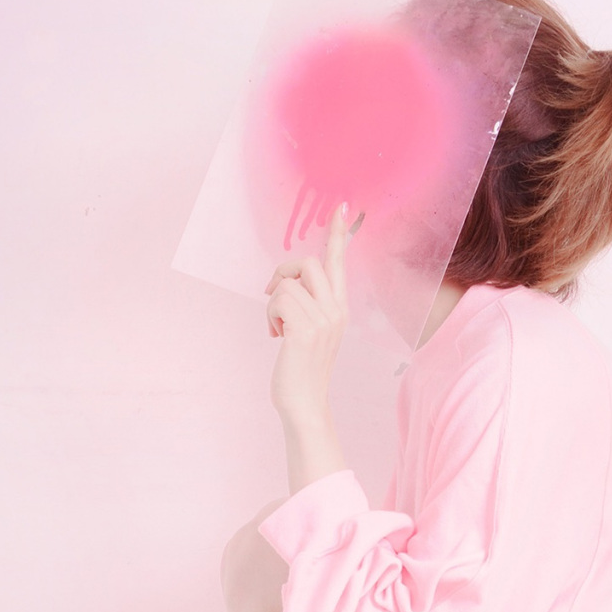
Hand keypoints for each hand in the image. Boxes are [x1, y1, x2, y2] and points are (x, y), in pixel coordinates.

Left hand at [265, 203, 348, 425]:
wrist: (305, 404)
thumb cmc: (302, 370)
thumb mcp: (311, 332)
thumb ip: (307, 305)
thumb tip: (286, 283)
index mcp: (339, 308)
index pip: (339, 263)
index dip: (338, 234)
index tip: (341, 207)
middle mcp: (336, 310)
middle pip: (310, 262)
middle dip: (285, 270)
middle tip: (273, 292)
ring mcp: (324, 320)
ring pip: (288, 283)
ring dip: (273, 303)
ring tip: (277, 328)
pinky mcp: (306, 329)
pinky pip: (279, 299)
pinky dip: (270, 315)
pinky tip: (276, 335)